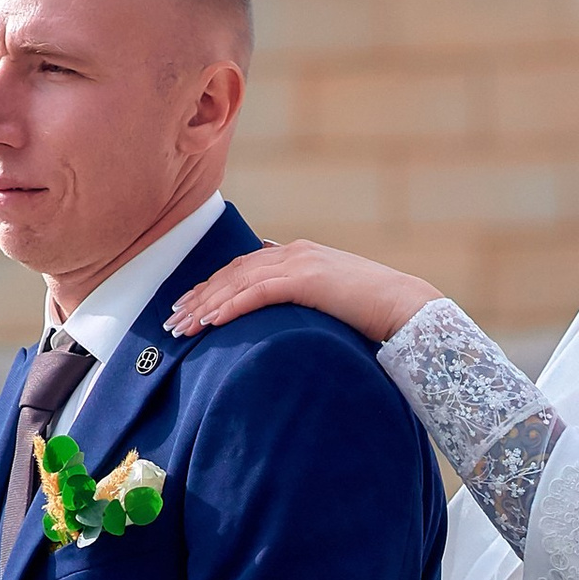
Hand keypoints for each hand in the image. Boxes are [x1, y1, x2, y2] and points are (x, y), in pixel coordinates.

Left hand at [164, 240, 439, 346]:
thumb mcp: (333, 303)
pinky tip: (210, 321)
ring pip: (238, 281)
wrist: (408, 308)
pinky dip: (230, 305)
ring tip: (181, 326)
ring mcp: (300, 262)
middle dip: (198, 296)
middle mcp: (294, 252)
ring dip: (205, 304)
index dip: (212, 287)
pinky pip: (258, 292)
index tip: (188, 308)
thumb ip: (306, 302)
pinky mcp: (307, 279)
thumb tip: (283, 324)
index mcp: (298, 255)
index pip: (243, 268)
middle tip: (170, 320)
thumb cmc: (376, 315)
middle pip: (232, 272)